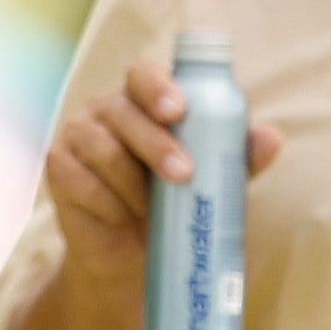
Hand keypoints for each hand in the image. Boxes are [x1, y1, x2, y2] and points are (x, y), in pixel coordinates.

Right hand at [40, 55, 283, 273]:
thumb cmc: (180, 205)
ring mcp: (77, 136)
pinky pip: (79, 179)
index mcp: (144, 102)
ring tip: (153, 208)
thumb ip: (238, 157)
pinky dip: (107, 201)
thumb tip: (272, 136)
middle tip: (184, 174)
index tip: (178, 110)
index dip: (157, 86)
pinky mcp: (58, 169)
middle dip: (155, 142)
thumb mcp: (215, 181)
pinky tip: (122, 215)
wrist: (138, 255)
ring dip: (132, 180)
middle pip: (122, 111)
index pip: (142, 74)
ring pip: (101, 146)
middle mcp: (106, 111)